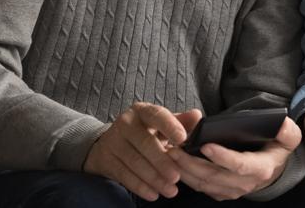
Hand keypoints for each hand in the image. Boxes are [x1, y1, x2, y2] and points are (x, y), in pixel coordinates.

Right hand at [83, 102, 202, 201]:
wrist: (108, 143)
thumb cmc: (143, 133)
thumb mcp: (160, 124)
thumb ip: (180, 122)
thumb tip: (197, 116)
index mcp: (142, 111)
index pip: (157, 115)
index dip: (170, 126)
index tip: (183, 139)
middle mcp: (126, 123)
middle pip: (145, 143)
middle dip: (162, 161)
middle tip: (176, 176)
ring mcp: (114, 141)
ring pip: (135, 162)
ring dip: (154, 178)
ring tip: (170, 190)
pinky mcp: (106, 159)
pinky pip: (124, 175)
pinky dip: (140, 186)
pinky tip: (153, 194)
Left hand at [168, 116, 300, 200]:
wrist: (272, 168)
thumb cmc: (276, 148)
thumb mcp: (288, 137)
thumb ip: (287, 130)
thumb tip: (281, 123)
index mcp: (261, 168)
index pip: (239, 165)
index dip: (222, 157)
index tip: (205, 145)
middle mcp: (245, 184)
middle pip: (214, 176)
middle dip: (192, 163)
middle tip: (175, 148)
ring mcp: (231, 190)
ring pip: (203, 184)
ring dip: (184, 170)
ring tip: (170, 153)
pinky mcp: (220, 192)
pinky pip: (200, 187)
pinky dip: (185, 175)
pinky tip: (175, 162)